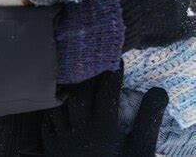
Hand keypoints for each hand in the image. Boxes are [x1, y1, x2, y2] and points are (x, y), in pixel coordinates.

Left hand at [42, 64, 167, 156]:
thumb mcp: (141, 150)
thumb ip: (149, 119)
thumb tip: (159, 90)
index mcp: (104, 131)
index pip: (107, 92)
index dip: (113, 74)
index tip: (117, 60)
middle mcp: (80, 133)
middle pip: (80, 95)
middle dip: (89, 80)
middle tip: (96, 70)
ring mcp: (63, 142)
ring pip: (60, 107)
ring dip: (70, 95)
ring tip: (79, 85)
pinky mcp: (52, 151)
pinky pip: (47, 124)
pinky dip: (54, 113)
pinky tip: (62, 108)